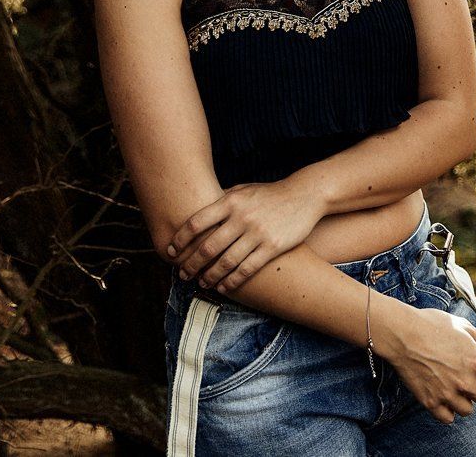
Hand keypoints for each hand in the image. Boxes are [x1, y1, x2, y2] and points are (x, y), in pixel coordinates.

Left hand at [167, 178, 323, 293]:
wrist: (304, 195)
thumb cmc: (269, 194)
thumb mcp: (244, 189)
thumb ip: (223, 200)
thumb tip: (199, 211)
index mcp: (231, 201)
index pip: (197, 222)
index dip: (180, 239)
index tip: (170, 250)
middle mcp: (241, 217)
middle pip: (208, 246)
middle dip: (191, 264)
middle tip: (183, 274)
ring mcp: (257, 233)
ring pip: (226, 262)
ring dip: (210, 276)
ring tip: (202, 283)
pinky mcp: (272, 247)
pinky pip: (246, 269)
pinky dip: (232, 281)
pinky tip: (224, 287)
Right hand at [371, 298, 475, 423]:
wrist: (403, 333)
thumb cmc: (433, 325)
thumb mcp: (463, 325)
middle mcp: (465, 382)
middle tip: (473, 378)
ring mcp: (448, 394)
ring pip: (468, 410)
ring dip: (465, 400)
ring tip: (456, 386)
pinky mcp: (431, 403)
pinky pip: (448, 418)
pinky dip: (448, 411)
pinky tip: (445, 397)